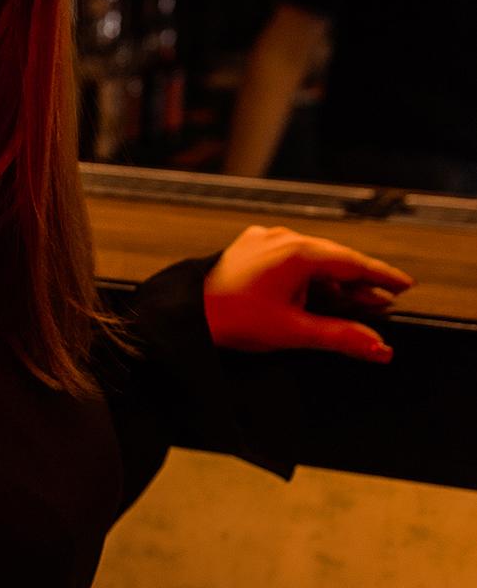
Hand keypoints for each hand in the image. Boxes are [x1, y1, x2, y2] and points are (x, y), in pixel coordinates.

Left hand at [202, 224, 415, 360]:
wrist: (184, 316)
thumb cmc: (232, 321)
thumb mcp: (293, 332)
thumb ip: (340, 337)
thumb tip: (378, 349)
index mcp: (297, 252)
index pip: (353, 263)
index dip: (382, 277)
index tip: (404, 286)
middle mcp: (282, 238)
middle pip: (334, 260)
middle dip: (358, 284)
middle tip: (382, 303)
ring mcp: (264, 240)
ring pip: (311, 260)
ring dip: (331, 281)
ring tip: (350, 302)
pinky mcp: (248, 249)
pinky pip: (288, 259)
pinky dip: (306, 276)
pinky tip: (312, 293)